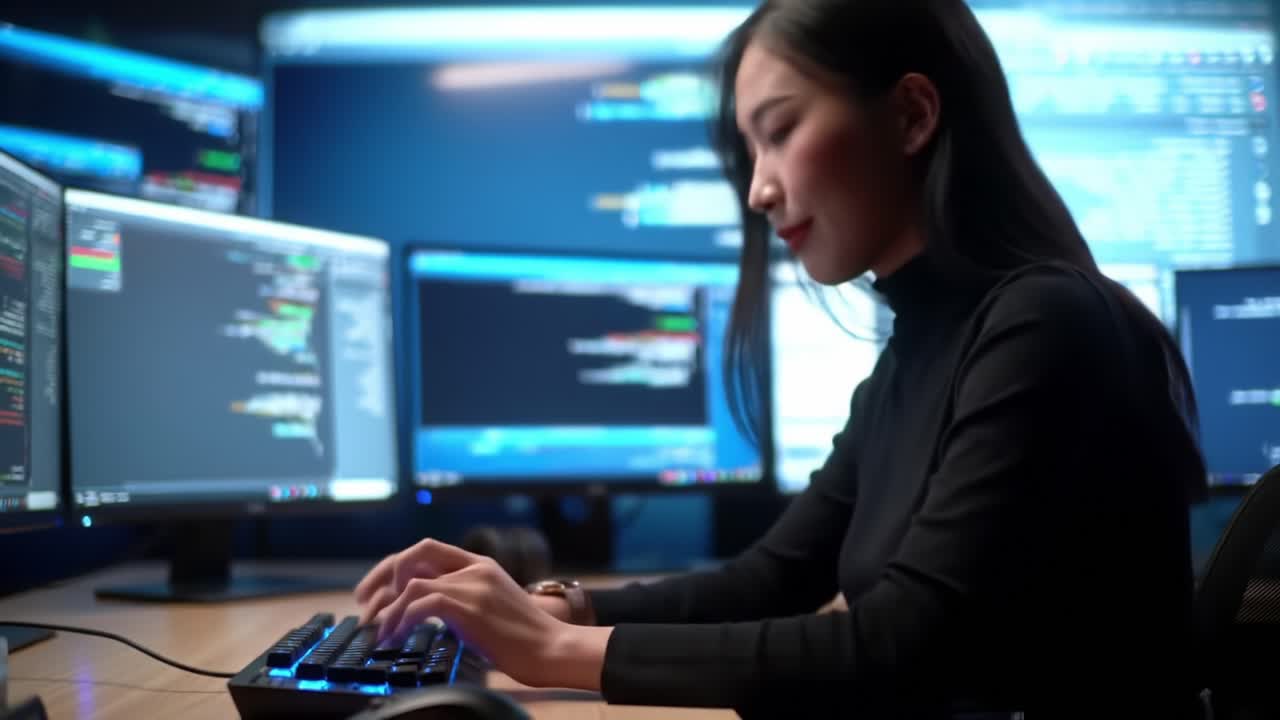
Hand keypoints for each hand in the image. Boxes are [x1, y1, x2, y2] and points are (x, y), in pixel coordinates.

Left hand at [355, 544, 572, 625]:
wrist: (552, 648)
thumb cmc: (526, 638)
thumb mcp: (492, 608)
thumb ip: (464, 601)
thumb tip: (428, 613)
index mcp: (480, 565)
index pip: (429, 550)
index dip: (398, 564)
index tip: (378, 588)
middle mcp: (473, 568)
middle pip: (415, 554)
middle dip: (382, 575)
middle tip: (364, 602)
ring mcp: (471, 584)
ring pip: (411, 583)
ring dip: (388, 607)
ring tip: (380, 629)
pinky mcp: (467, 605)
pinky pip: (419, 604)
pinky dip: (400, 620)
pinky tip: (395, 637)